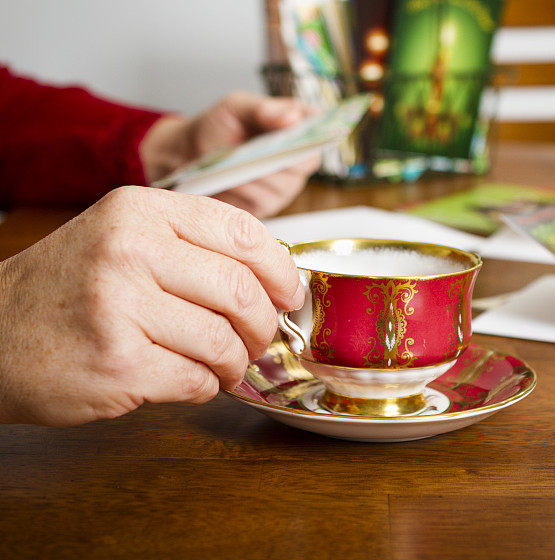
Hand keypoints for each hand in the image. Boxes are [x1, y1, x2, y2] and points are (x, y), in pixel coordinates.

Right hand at [0, 186, 303, 425]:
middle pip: (242, 291)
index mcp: (140, 211)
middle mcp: (129, 250)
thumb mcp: (123, 239)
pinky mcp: (117, 362)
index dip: (280, 270)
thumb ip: (194, 248)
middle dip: (263, 325)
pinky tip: (190, 379)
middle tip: (258, 339)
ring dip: (235, 362)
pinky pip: (197, 379)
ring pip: (224, 341)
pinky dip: (205, 386)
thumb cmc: (68, 288)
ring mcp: (120, 307)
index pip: (243, 232)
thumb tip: (275, 277)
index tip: (289, 295)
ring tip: (222, 365)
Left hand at [140, 91, 321, 218]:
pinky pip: (263, 201)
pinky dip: (243, 189)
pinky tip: (229, 179)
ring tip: (234, 164)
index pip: (323, 128)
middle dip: (280, 157)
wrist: (190, 153)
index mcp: (298, 127)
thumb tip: (293, 117)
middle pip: (305, 162)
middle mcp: (298, 159)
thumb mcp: (236, 107)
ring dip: (257, 175)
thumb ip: (264, 109)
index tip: (300, 129)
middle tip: (258, 150)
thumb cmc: (218, 126)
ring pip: (283, 184)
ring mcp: (285, 185)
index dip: (318, 130)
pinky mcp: (268, 205)